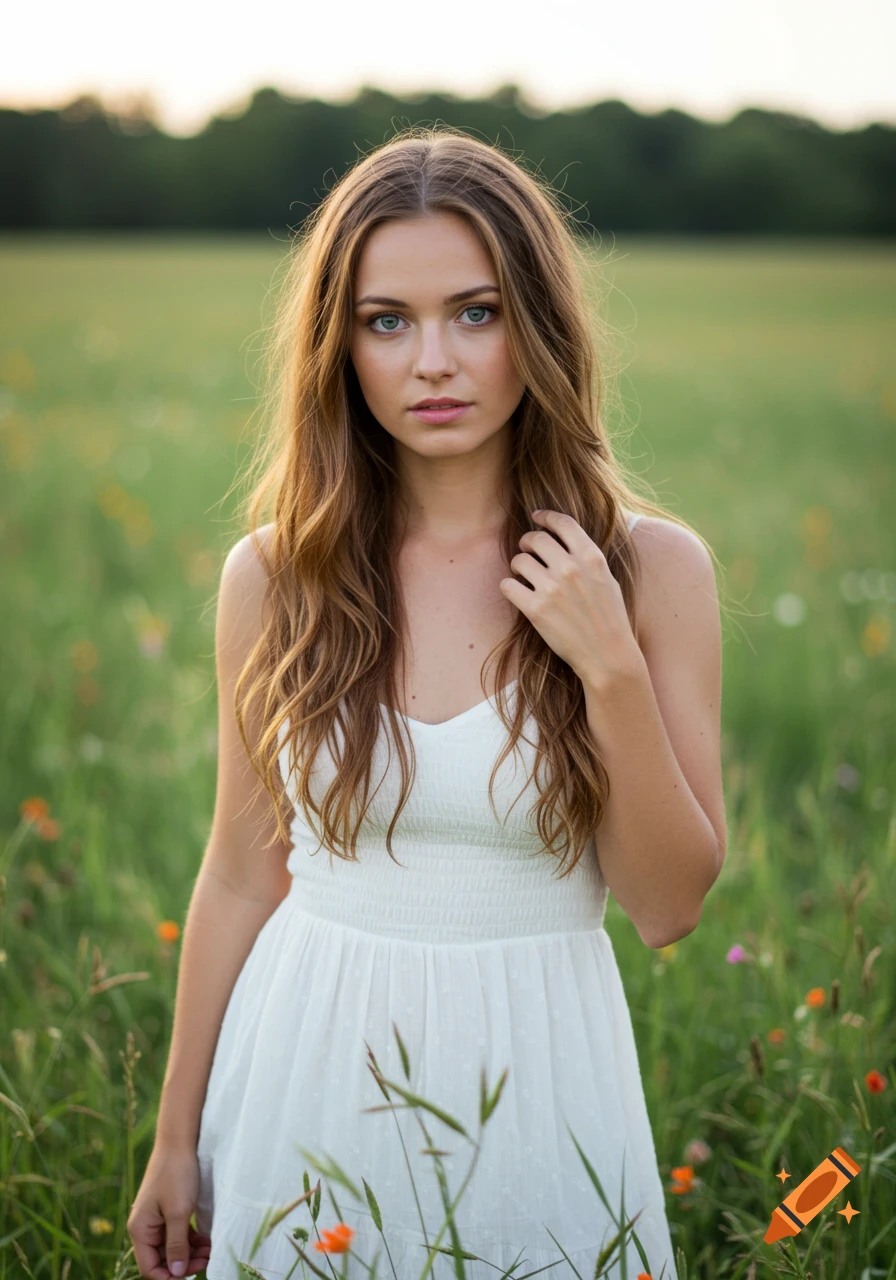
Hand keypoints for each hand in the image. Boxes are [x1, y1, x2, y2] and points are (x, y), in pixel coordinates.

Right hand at [127, 1146, 210, 1277]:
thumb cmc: (176, 1174)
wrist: (179, 1141)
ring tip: (211, 1249)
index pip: (150, 1267)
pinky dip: (191, 1240)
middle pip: (162, 1259)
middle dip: (184, 1264)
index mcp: (140, 1230)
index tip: (192, 1273)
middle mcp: (145, 1228)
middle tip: (208, 1259)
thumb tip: (176, 1274)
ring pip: (172, 1247)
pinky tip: (207, 1240)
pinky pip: (178, 1234)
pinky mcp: (169, 1211)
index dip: (169, 1276)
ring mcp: (157, 1219)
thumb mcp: (178, 1212)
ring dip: (190, 1252)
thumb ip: (177, 1245)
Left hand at [499, 509, 643, 689]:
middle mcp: (571, 568)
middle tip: (527, 551)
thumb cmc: (609, 618)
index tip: (537, 517)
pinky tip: (517, 593)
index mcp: (591, 557)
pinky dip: (509, 587)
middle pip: (536, 539)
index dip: (546, 516)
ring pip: (519, 561)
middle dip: (527, 542)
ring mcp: (552, 588)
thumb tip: (562, 540)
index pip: (563, 523)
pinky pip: (508, 585)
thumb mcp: (607, 579)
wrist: (608, 656)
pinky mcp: (535, 609)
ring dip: (518, 566)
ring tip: (524, 576)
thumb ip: (586, 558)